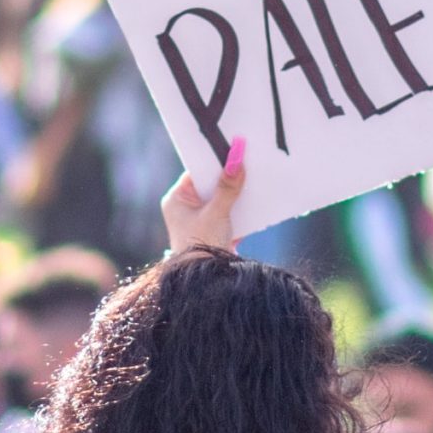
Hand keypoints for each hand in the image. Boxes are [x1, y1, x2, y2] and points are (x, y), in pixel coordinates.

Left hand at [161, 136, 247, 256]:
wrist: (205, 283)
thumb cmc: (201, 247)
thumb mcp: (216, 214)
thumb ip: (228, 188)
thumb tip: (236, 160)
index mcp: (176, 199)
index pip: (197, 172)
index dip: (215, 161)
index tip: (233, 149)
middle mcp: (185, 208)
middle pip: (210, 184)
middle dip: (229, 176)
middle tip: (248, 160)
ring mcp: (199, 220)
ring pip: (221, 198)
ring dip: (236, 193)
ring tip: (255, 178)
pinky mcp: (213, 231)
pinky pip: (227, 212)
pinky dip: (239, 208)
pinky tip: (256, 199)